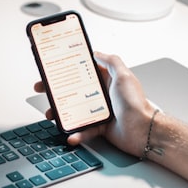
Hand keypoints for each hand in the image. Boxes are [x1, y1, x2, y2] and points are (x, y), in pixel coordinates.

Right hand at [35, 51, 155, 157]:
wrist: (144, 131)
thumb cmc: (136, 103)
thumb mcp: (124, 75)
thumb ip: (111, 61)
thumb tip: (97, 52)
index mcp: (106, 81)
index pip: (82, 72)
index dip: (67, 69)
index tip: (53, 69)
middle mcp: (102, 95)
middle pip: (73, 90)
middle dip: (56, 90)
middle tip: (43, 89)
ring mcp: (99, 111)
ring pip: (74, 111)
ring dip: (61, 113)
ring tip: (51, 114)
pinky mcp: (100, 127)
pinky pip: (84, 130)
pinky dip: (77, 133)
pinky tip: (70, 134)